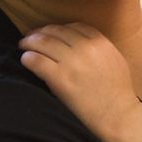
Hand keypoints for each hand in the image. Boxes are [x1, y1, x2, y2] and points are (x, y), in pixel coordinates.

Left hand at [19, 23, 141, 139]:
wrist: (117, 114)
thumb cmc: (118, 91)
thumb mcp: (115, 60)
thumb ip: (98, 48)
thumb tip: (76, 42)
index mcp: (101, 42)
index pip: (73, 26)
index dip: (58, 28)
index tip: (50, 33)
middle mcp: (85, 48)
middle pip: (55, 31)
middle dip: (40, 32)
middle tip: (30, 37)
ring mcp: (72, 63)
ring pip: (42, 42)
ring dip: (29, 42)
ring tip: (24, 46)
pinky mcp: (59, 78)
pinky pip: (36, 60)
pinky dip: (28, 58)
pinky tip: (26, 60)